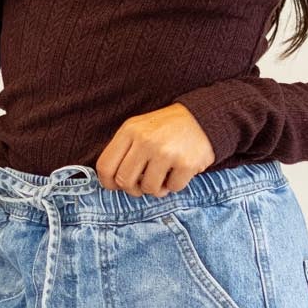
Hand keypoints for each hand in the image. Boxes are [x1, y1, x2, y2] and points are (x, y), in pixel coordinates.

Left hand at [91, 104, 216, 195]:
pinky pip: (173, 188)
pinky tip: (178, 171)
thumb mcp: (139, 130)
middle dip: (134, 189)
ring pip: (149, 189)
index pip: (105, 166)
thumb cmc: (165, 129)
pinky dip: (175, 185)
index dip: (108, 183)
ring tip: (164, 176)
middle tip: (143, 184)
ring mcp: (166, 152)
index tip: (116, 187)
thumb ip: (123, 151)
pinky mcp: (186, 163)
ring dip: (157, 188)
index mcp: (130, 131)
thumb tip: (111, 182)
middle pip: (124, 182)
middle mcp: (145, 140)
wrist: (202, 118)